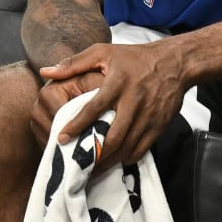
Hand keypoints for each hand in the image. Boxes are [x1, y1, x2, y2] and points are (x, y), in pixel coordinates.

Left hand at [40, 41, 188, 168]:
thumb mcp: (103, 52)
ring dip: (109, 160)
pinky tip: (115, 161)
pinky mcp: (159, 125)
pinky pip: (142, 149)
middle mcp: (134, 100)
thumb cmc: (134, 57)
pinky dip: (127, 158)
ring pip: (127, 146)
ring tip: (93, 169)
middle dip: (95, 154)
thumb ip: (73, 63)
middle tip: (78, 164)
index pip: (94, 108)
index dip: (77, 125)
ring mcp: (148, 115)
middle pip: (113, 136)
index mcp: (118, 82)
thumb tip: (46, 72)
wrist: (175, 63)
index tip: (62, 139)